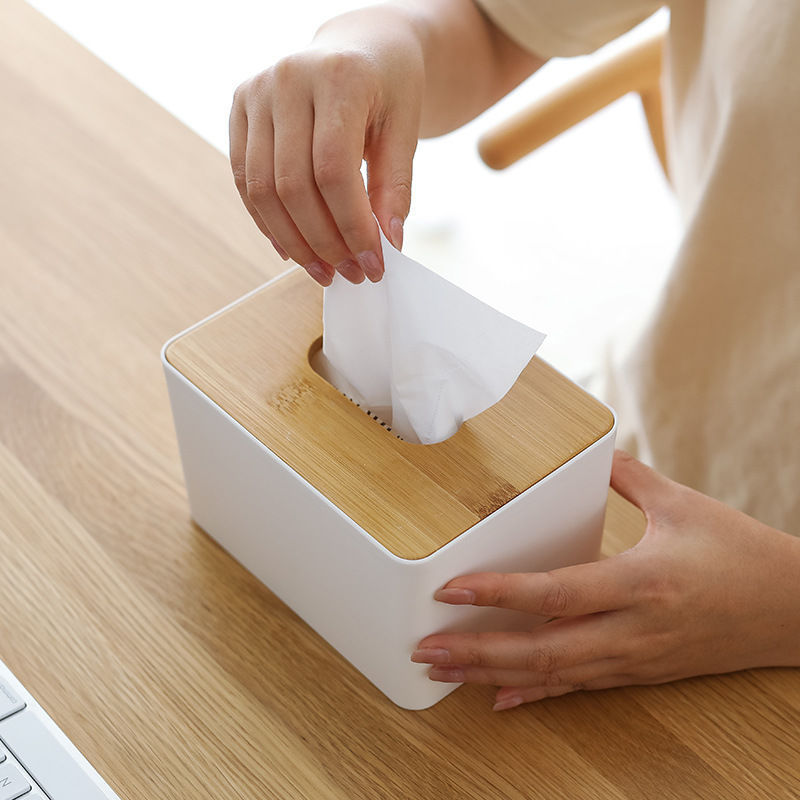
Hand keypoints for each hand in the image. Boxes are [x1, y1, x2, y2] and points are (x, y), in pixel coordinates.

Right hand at [229, 7, 423, 285]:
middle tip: (351, 274)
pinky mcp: (239, 109)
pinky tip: (295, 251)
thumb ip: (396, 187)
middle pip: (294, 186)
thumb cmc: (388, 89)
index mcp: (338, 77)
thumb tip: (387, 246)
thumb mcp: (406, 130)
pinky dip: (269, 224)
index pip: (334, 170)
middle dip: (325, 242)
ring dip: (295, 242)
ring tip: (325, 271)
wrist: (359, 47)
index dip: (352, 226)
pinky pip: (245, 182)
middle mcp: (288, 80)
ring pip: (263, 190)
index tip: (373, 264)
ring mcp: (256, 93)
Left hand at [412, 451, 799, 710]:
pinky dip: (535, 693)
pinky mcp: (640, 670)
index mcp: (641, 581)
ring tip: (444, 672)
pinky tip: (498, 699)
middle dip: (478, 652)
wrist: (796, 611)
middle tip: (425, 648)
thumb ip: (630, 477)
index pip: (554, 592)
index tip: (450, 590)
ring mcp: (635, 657)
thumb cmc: (742, 555)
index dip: (498, 593)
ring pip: (554, 674)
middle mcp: (633, 628)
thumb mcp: (684, 505)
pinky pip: (579, 687)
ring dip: (494, 675)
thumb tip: (595, 451)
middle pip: (542, 648)